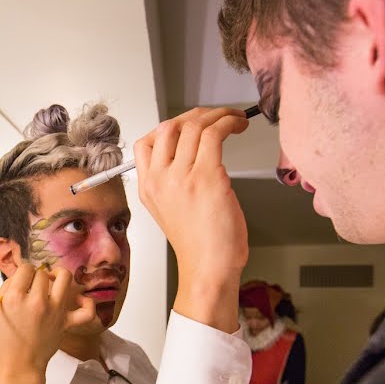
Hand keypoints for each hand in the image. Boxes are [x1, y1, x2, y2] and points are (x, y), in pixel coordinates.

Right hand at [0, 264, 94, 377]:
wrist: (19, 365)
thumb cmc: (5, 340)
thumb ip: (6, 289)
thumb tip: (20, 276)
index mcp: (15, 298)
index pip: (25, 269)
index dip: (24, 272)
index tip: (23, 279)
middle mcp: (37, 302)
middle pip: (43, 274)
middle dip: (37, 276)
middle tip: (33, 286)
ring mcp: (55, 311)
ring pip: (65, 279)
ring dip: (59, 275)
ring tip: (53, 280)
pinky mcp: (67, 322)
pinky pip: (86, 310)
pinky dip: (86, 302)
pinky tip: (76, 299)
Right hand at [133, 107, 250, 332]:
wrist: (208, 269)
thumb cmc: (199, 246)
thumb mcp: (171, 211)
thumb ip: (173, 184)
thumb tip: (193, 156)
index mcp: (148, 188)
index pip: (147, 142)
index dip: (171, 126)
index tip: (191, 126)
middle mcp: (159, 178)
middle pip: (169, 126)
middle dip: (196, 114)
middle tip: (217, 116)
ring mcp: (180, 176)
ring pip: (193, 125)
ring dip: (218, 114)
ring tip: (234, 119)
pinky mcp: (206, 176)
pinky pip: (214, 134)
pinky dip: (228, 123)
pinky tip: (238, 127)